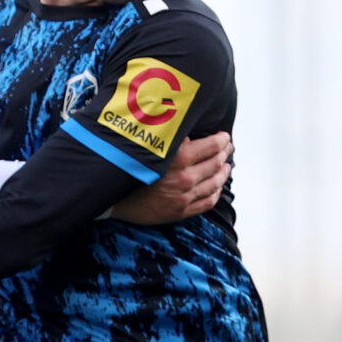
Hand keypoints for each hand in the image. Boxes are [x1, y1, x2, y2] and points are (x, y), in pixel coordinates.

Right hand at [111, 131, 230, 224]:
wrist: (113, 198)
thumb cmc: (130, 169)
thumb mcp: (151, 146)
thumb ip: (173, 138)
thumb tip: (188, 130)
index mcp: (179, 159)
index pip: (212, 146)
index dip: (222, 140)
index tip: (224, 137)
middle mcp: (185, 178)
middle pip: (216, 164)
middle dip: (225, 154)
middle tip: (228, 148)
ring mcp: (184, 197)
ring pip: (215, 183)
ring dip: (224, 173)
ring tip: (226, 166)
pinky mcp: (181, 211)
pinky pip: (207, 202)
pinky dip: (216, 193)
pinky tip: (217, 187)